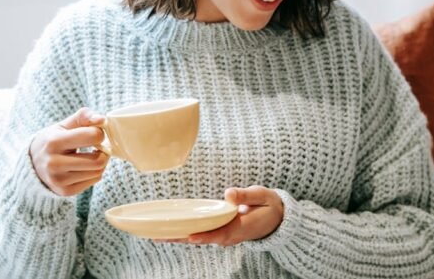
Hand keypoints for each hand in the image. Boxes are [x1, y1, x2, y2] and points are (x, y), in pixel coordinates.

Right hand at [29, 107, 109, 196]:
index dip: (99, 133)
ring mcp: (59, 180)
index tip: (94, 133)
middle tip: (98, 147)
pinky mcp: (64, 191)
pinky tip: (84, 167)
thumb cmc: (52, 141)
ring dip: (100, 162)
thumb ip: (83, 117)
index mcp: (54, 142)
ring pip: (98, 172)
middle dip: (104, 151)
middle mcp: (54, 163)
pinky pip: (94, 181)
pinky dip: (94, 173)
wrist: (32, 164)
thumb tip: (102, 119)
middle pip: (98, 160)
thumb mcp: (63, 125)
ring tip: (90, 156)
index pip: (92, 136)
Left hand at [155, 186, 283, 246]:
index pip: (220, 234)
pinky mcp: (219, 232)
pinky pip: (200, 233)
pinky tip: (169, 230)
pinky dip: (184, 232)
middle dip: (180, 238)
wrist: (277, 219)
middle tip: (157, 237)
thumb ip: (245, 196)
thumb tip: (228, 194)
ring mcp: (224, 235)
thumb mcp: (262, 196)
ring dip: (178, 237)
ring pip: (198, 238)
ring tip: (156, 235)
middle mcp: (229, 235)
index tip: (189, 237)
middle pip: (202, 239)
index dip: (204, 236)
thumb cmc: (269, 205)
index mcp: (241, 228)